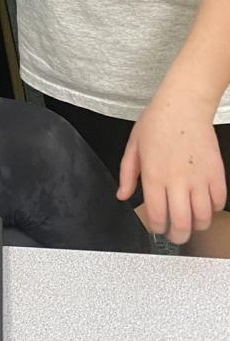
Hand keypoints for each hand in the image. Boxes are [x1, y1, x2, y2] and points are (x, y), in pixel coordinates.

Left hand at [118, 94, 226, 243]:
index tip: (158, 228)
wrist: (183, 104)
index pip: (157, 215)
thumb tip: (122, 196)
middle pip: (182, 223)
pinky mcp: (216, 173)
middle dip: (178, 236)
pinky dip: (213, 209)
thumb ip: (127, 174)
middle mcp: (177, 180)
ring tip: (191, 223)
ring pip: (203, 217)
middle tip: (176, 236)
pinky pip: (218, 202)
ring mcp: (199, 178)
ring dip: (197, 225)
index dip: (158, 228)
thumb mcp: (133, 146)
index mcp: (153, 175)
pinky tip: (205, 205)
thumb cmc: (156, 122)